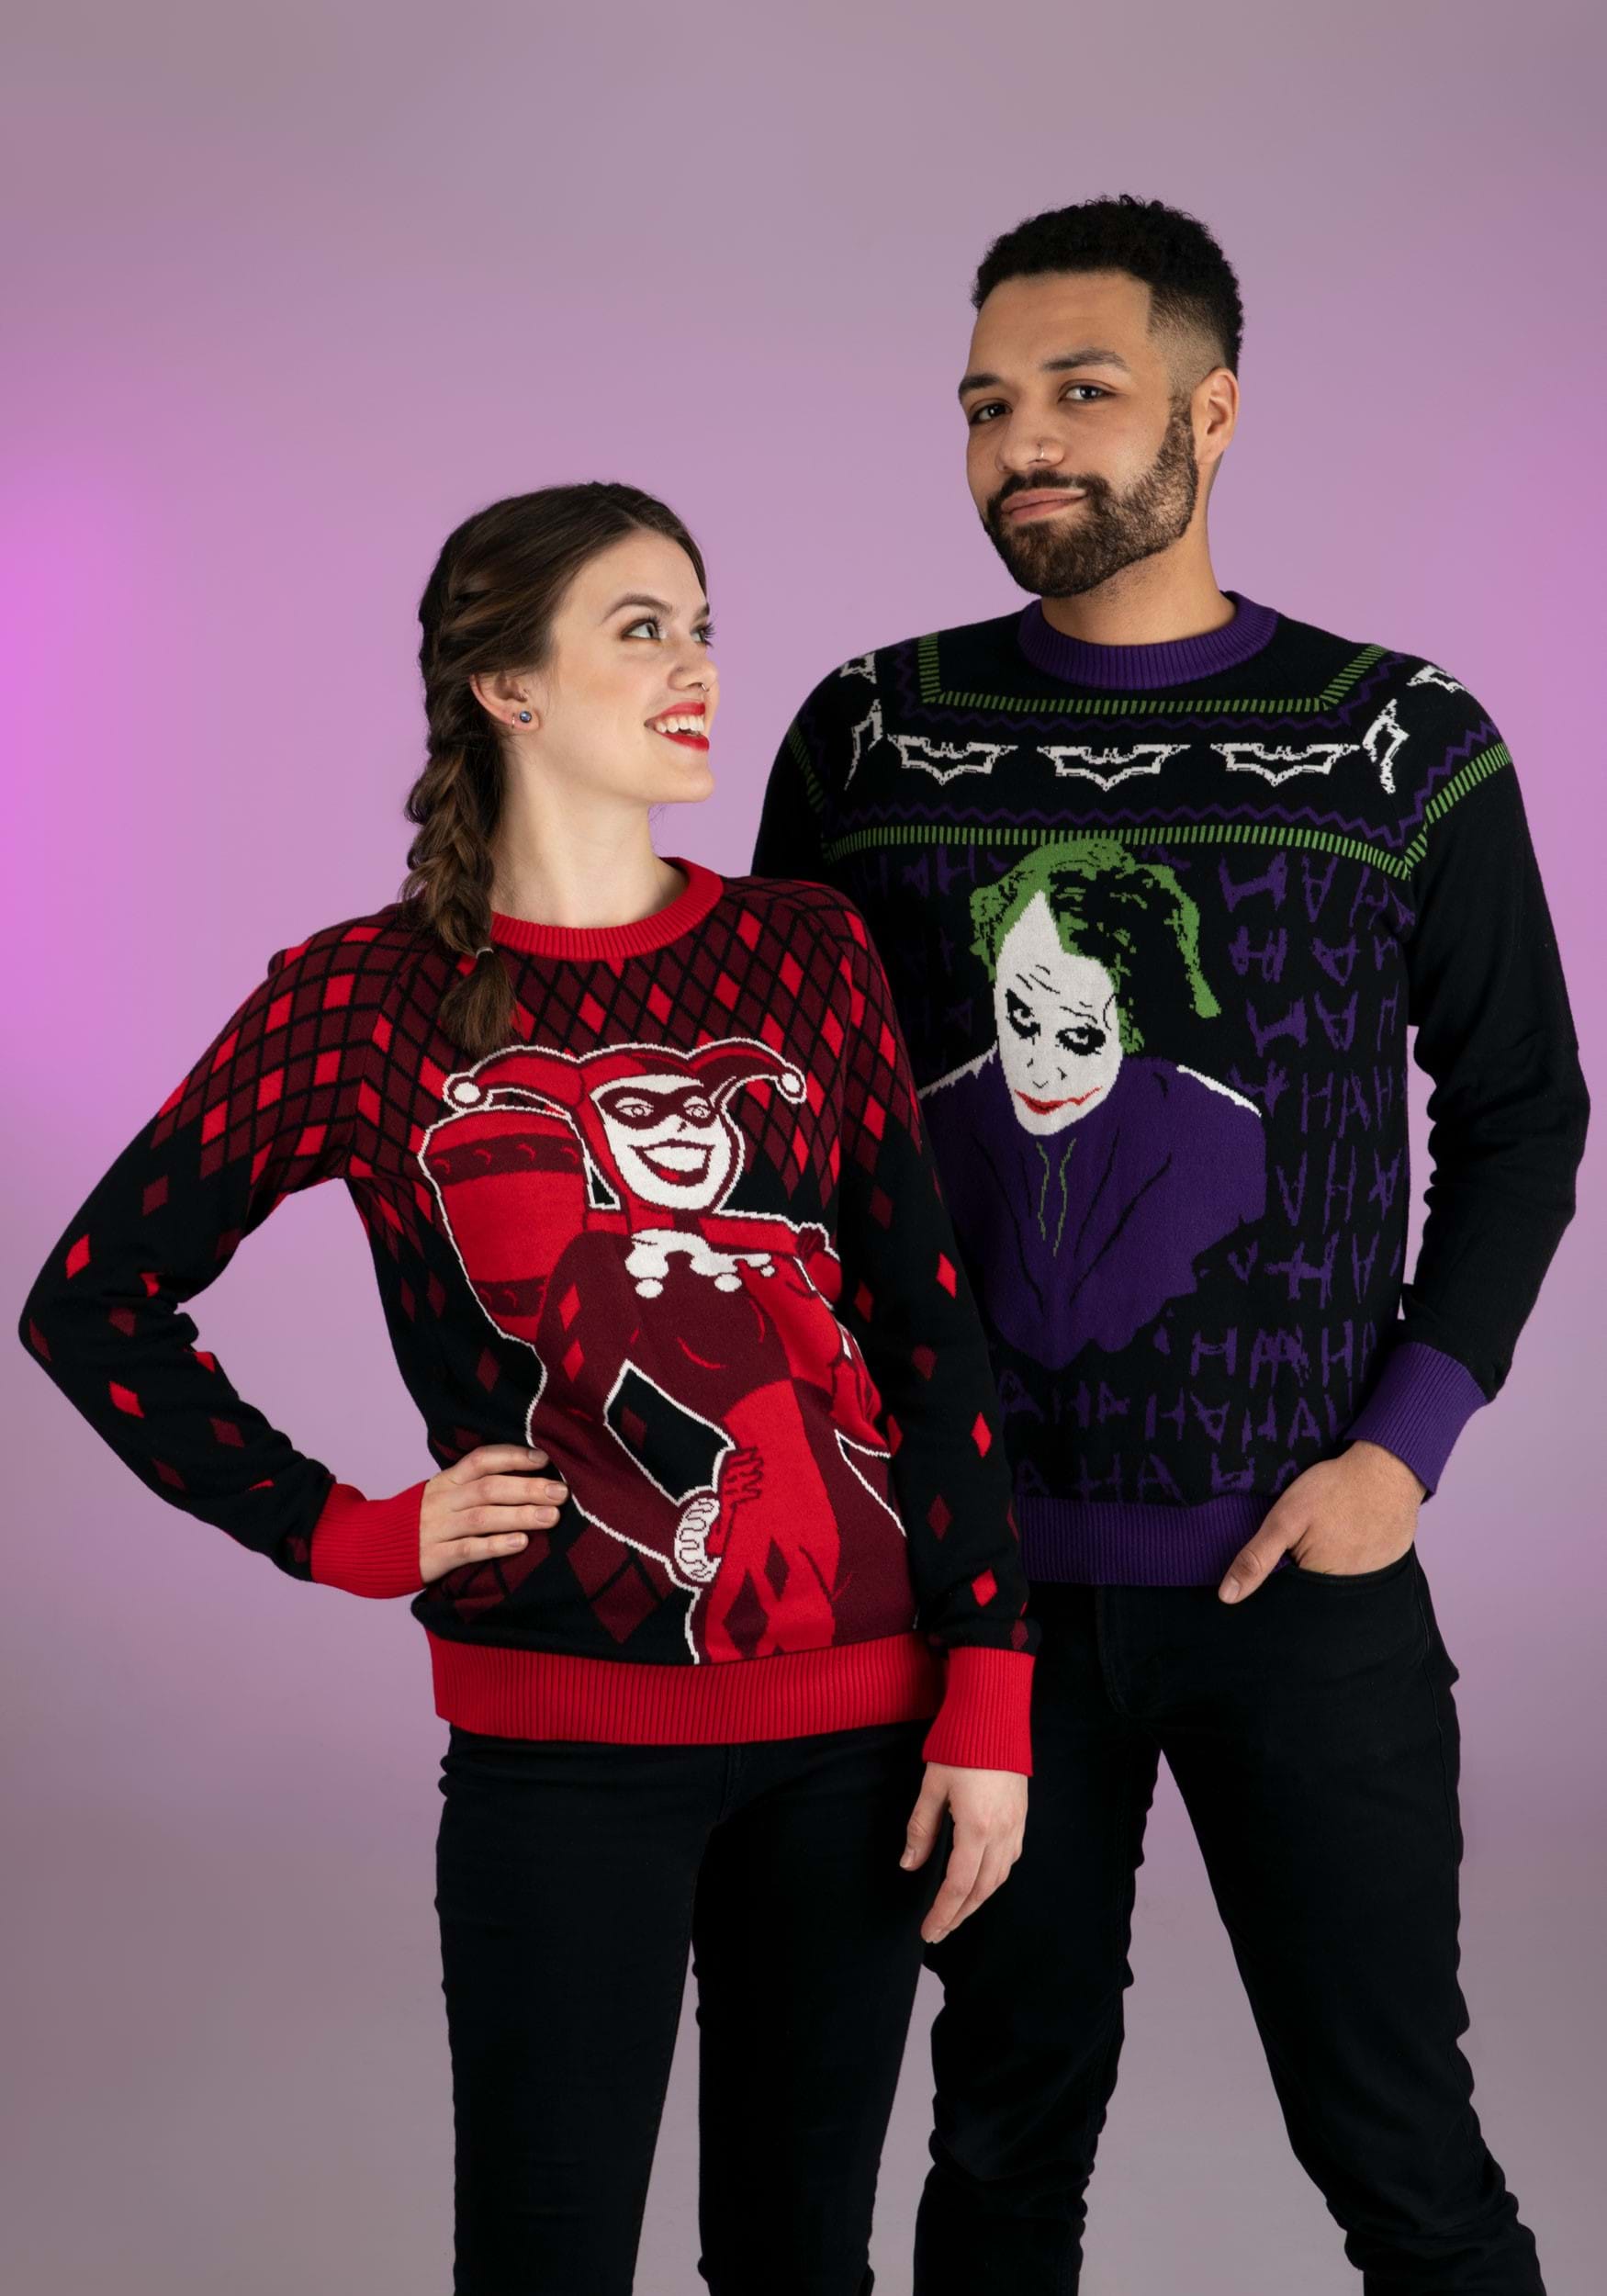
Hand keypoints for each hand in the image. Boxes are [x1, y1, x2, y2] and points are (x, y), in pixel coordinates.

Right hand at [419, 1443, 568, 1584]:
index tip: (544, 1459)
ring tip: (552, 1517)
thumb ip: (474, 1487)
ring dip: (520, 1516)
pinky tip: (522, 1543)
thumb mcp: (443, 1496)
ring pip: (482, 1518)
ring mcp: (438, 1528)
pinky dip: (496, 1545)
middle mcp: (443, 1501)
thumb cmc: (423, 1521)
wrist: (374, 1548)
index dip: (512, 1456)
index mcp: (447, 1481)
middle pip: (489, 1488)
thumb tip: (529, 1477)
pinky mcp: (435, 1557)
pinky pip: (468, 1549)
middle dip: (528, 1488)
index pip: (481, 1460)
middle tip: (561, 1493)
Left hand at [899, 1762, 1027, 1942]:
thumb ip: (922, 1829)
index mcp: (977, 1827)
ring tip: (955, 1913)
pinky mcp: (1021, 1817)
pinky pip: (1010, 1860)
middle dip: (959, 1915)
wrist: (995, 1717)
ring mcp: (1015, 1826)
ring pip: (999, 1878)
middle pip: (981, 1890)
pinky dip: (993, 1879)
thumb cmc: (960, 1747)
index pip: (958, 1885)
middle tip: (938, 1931)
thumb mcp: (933, 1786)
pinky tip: (979, 1881)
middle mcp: (1001, 1833)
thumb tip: (909, 1865)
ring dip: (976, 1900)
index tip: (928, 1931)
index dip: (943, 1913)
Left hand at [1217, 1439, 1425, 1602]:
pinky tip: (1347, 1534)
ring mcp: (1371, 1580)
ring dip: (1328, 1563)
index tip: (1283, 1549)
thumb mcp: (1285, 1519)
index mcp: (1319, 1586)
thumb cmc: (1334, 1490)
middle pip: (1311, 1592)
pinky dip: (1350, 1556)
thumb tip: (1227, 1596)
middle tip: (1313, 1532)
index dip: (1277, 1575)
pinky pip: (1358, 1570)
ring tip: (1329, 1532)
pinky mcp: (1386, 1567)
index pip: (1286, 1599)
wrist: (1388, 1469)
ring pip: (1334, 1582)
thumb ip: (1257, 1558)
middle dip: (1303, 1568)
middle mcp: (1349, 1593)